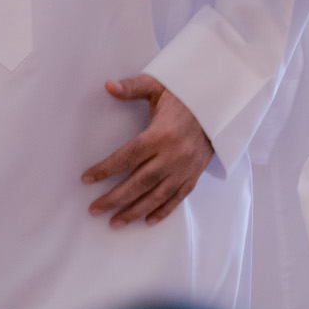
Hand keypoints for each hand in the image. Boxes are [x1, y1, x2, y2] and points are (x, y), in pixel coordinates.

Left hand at [82, 75, 213, 226]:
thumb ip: (133, 87)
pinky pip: (178, 197)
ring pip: (157, 195)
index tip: (86, 179)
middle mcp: (174, 155)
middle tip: (93, 209)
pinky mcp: (195, 174)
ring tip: (114, 223)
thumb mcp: (160, 87)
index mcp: (162, 134)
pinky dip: (163, 211)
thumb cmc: (186, 96)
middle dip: (115, 198)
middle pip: (140, 182)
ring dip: (135, 211)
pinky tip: (147, 221)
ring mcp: (186, 167)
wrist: (222, 104)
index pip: (128, 156)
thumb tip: (107, 86)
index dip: (105, 169)